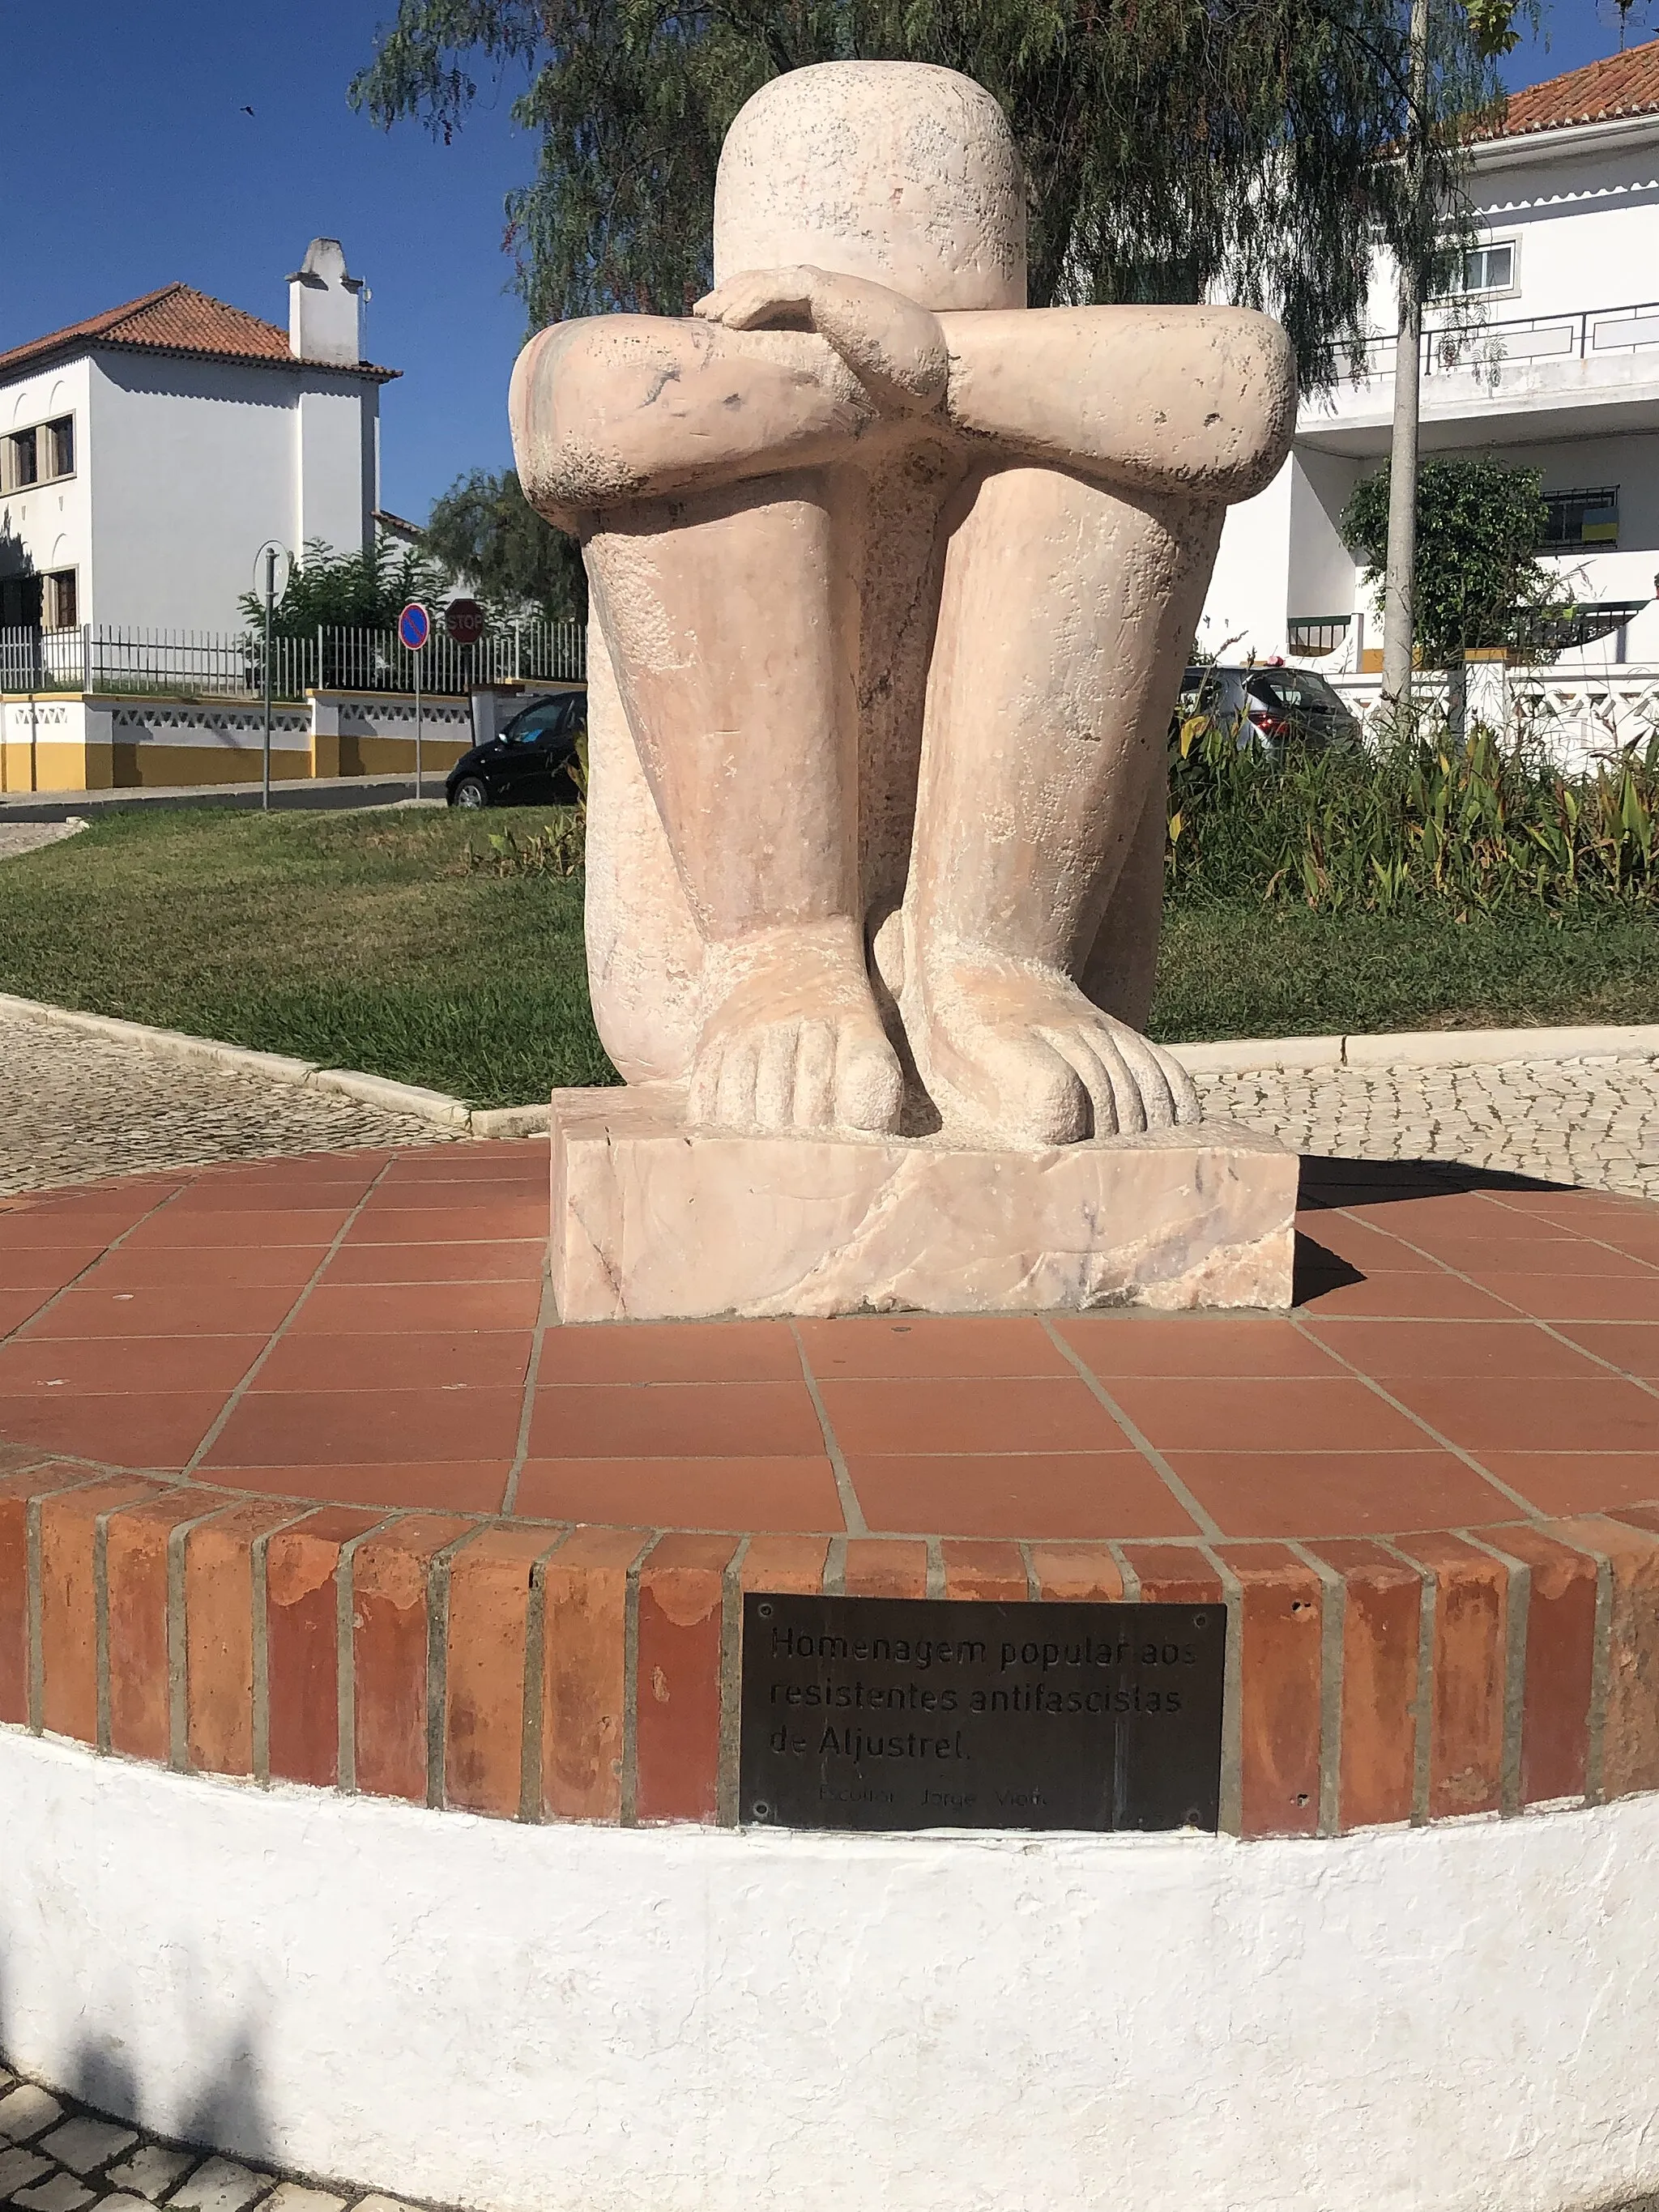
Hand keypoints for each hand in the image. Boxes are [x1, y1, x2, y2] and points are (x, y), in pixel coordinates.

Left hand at [695, 265, 945, 414]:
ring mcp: (824, 287)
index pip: (776, 295)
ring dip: (732, 299)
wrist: (928, 363)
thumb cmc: (898, 376)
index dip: (745, 303)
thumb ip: (824, 368)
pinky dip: (749, 303)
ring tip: (709, 316)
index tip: (720, 321)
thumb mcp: (849, 372)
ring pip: (763, 283)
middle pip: (762, 283)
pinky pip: (777, 291)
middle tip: (703, 311)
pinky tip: (729, 322)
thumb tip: (805, 399)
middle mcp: (823, 291)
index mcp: (827, 307)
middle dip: (730, 295)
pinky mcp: (825, 289)